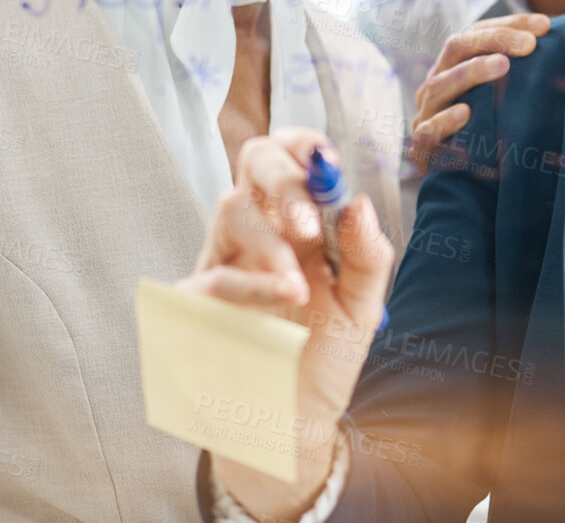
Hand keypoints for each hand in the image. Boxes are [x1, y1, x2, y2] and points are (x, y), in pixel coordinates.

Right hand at [176, 128, 394, 519]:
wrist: (294, 420)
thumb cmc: (324, 355)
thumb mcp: (362, 306)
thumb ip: (367, 255)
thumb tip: (357, 202)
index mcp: (297, 219)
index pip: (291, 156)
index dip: (303, 145)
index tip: (327, 159)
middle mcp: (258, 228)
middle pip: (253, 161)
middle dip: (282, 178)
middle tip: (309, 222)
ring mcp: (224, 259)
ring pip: (229, 208)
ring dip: (268, 239)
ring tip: (298, 284)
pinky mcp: (196, 299)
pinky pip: (214, 274)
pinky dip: (251, 284)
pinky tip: (281, 300)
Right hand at [406, 13, 549, 166]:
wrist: (456, 184)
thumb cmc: (486, 134)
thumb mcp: (504, 103)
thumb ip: (526, 83)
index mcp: (455, 66)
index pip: (478, 32)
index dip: (510, 25)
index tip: (545, 25)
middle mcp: (438, 83)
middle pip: (456, 47)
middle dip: (494, 40)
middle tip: (529, 45)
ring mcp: (426, 114)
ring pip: (439, 84)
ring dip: (471, 72)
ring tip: (502, 66)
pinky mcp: (422, 147)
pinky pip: (428, 130)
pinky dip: (445, 120)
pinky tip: (466, 113)